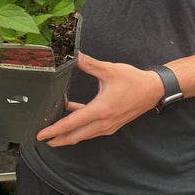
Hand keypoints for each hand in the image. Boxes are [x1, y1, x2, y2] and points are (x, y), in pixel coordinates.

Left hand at [36, 52, 164, 145]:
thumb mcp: (109, 70)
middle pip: (74, 136)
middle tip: (41, 138)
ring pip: (82, 135)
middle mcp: (103, 123)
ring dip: (67, 134)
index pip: (72, 124)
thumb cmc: (133, 81)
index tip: (41, 135)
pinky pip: (90, 129)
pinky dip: (79, 126)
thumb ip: (89, 64)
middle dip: (56, 139)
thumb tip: (73, 55)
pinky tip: (70, 111)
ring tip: (52, 131)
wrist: (153, 90)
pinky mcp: (111, 125)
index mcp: (100, 110)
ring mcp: (108, 126)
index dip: (54, 130)